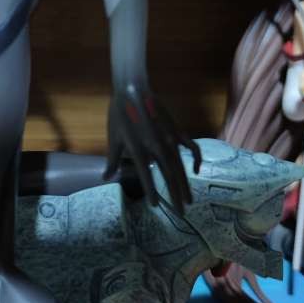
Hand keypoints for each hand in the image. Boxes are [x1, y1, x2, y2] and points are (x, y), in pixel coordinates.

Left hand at [106, 80, 199, 213]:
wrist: (133, 89)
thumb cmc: (119, 114)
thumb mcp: (113, 138)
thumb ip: (112, 160)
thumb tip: (107, 178)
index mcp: (139, 150)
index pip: (147, 177)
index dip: (152, 192)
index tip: (157, 207)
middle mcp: (157, 147)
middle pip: (169, 176)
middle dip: (175, 195)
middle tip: (181, 213)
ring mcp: (170, 138)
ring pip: (180, 166)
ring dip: (185, 184)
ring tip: (189, 200)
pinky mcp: (177, 130)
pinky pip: (190, 147)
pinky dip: (195, 158)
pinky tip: (197, 170)